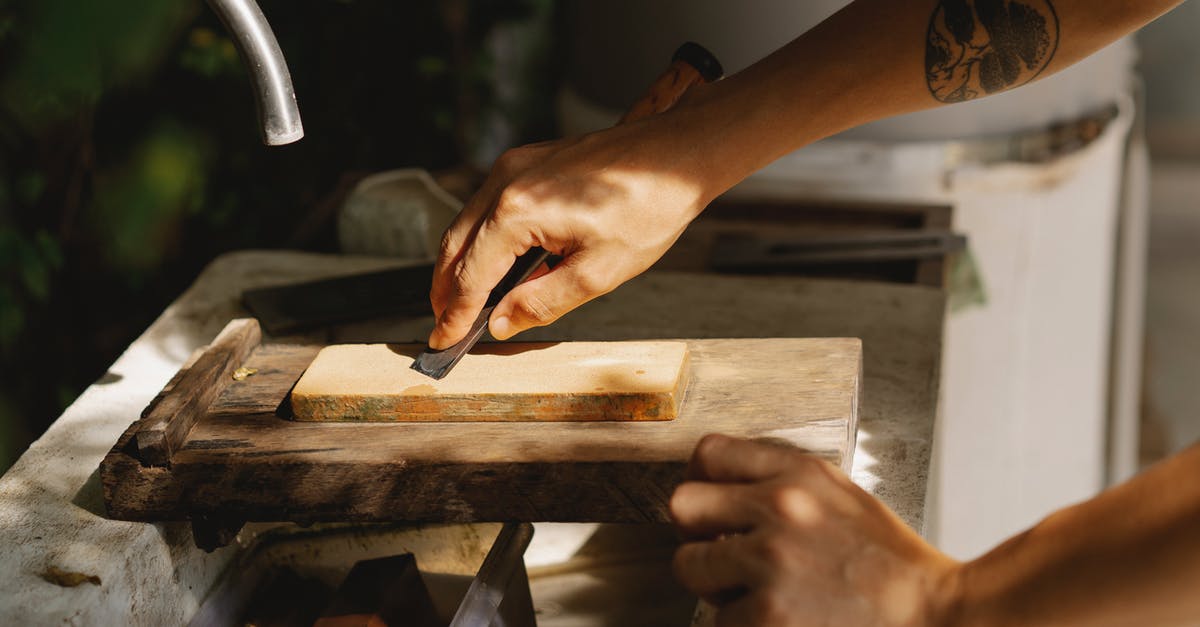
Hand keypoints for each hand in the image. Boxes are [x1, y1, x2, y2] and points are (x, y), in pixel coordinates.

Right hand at [427, 112, 717, 348]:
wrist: (676, 154)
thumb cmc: (648, 208)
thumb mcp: (598, 273)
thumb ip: (541, 302)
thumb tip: (499, 324)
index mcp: (518, 212)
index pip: (470, 276)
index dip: (455, 315)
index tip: (443, 342)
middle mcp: (505, 182)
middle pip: (455, 247)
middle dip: (445, 291)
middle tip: (445, 327)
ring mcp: (514, 166)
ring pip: (466, 224)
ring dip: (459, 265)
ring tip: (461, 303)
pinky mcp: (526, 161)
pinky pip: (487, 206)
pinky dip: (480, 239)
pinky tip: (491, 264)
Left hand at [670, 434, 961, 626]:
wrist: (936, 616)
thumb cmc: (888, 564)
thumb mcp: (841, 496)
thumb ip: (782, 482)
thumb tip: (718, 487)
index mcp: (800, 473)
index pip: (709, 452)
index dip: (702, 481)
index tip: (711, 507)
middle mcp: (781, 508)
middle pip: (682, 505)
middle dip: (696, 535)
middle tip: (723, 556)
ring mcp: (771, 563)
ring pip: (690, 567)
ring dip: (718, 587)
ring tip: (760, 594)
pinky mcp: (768, 616)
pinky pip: (719, 620)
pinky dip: (743, 626)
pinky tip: (781, 621)